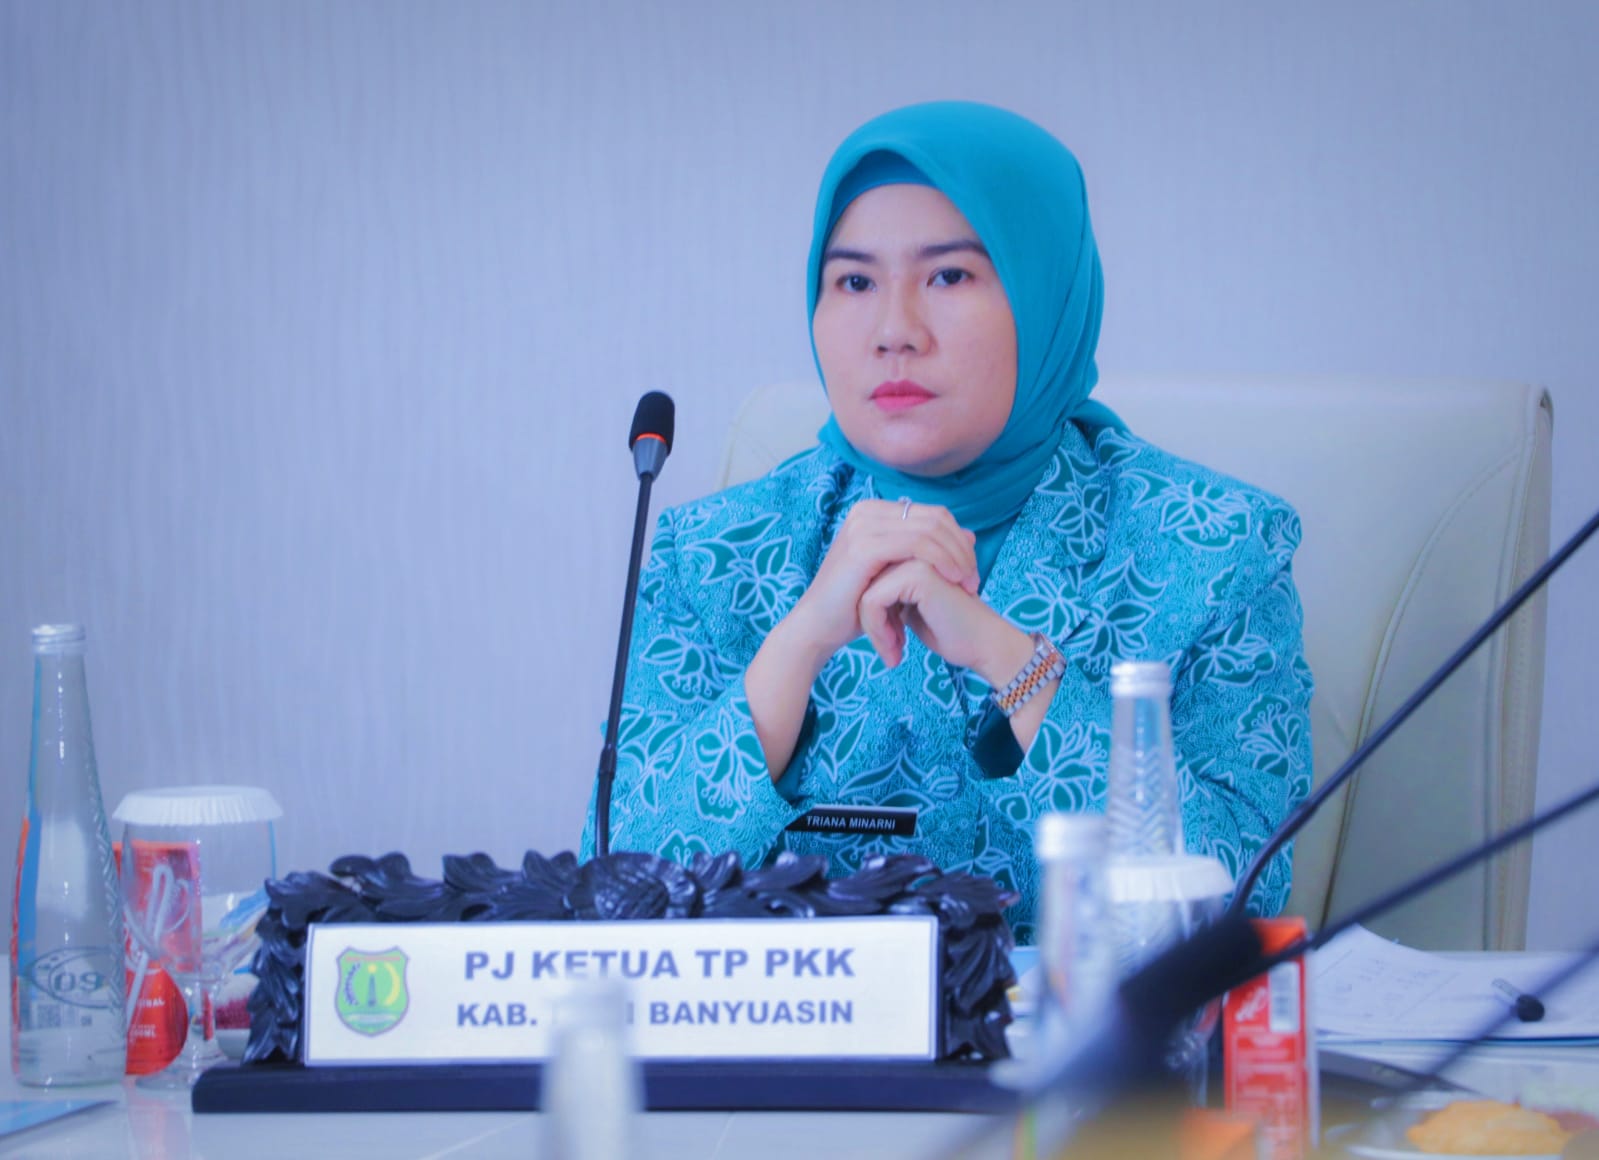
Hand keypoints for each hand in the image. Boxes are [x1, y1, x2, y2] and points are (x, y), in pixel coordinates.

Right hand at [785, 499, 978, 663]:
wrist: (818, 627)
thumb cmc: (855, 606)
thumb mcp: (898, 575)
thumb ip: (929, 552)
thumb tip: (972, 534)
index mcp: (875, 512)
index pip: (934, 515)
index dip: (959, 540)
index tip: (971, 571)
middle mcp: (867, 511)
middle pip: (936, 518)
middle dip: (963, 549)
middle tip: (975, 579)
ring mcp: (864, 525)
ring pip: (931, 530)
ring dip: (957, 557)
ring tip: (968, 585)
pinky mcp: (864, 546)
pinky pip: (918, 544)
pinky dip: (942, 561)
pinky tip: (953, 581)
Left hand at [857, 557, 1033, 683]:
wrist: (981, 646)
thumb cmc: (949, 631)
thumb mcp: (909, 608)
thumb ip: (889, 594)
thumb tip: (862, 596)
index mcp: (912, 551)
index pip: (870, 577)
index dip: (873, 612)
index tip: (888, 640)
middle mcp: (915, 548)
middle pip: (865, 583)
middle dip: (871, 621)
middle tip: (890, 650)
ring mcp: (917, 557)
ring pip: (865, 592)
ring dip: (874, 629)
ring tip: (893, 654)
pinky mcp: (918, 573)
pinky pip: (873, 601)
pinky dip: (878, 630)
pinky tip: (896, 651)